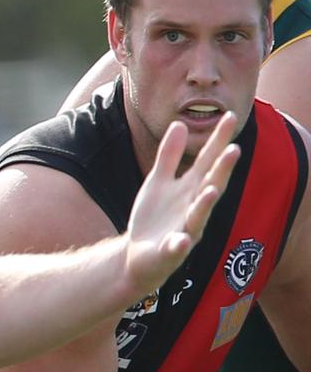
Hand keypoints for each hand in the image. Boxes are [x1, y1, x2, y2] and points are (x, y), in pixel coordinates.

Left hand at [125, 113, 239, 295]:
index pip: (207, 162)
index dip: (218, 141)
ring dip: (205, 205)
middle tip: (234, 149)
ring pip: (198, 218)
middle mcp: (193, 209)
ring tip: (211, 190)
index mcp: (189, 189)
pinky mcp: (170, 252)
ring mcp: (184, 231)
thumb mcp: (158, 182)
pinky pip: (177, 248)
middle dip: (221, 171)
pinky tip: (181, 239)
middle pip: (210, 186)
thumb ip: (168, 156)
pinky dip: (179, 244)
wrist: (136, 255)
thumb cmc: (154, 217)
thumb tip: (179, 124)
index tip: (230, 116)